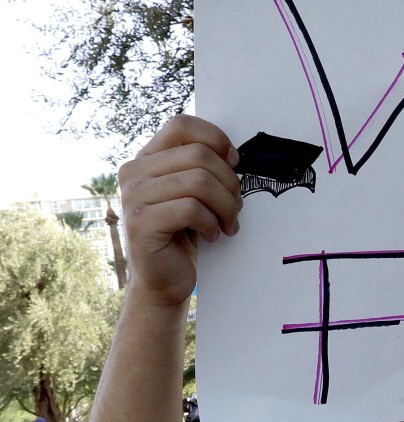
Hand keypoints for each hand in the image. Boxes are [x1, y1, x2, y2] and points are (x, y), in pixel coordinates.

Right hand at [118, 114, 242, 306]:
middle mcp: (133, 171)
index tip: (234, 163)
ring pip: (199, 182)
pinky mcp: (140, 222)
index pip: (182, 125)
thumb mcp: (194, 194)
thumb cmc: (186, 234)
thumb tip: (233, 154)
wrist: (166, 279)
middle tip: (235, 208)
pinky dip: (211, 223)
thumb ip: (202, 168)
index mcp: (147, 158)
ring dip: (225, 206)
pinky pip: (191, 209)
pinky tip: (211, 236)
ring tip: (227, 224)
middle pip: (199, 155)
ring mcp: (132, 196)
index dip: (215, 139)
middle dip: (230, 183)